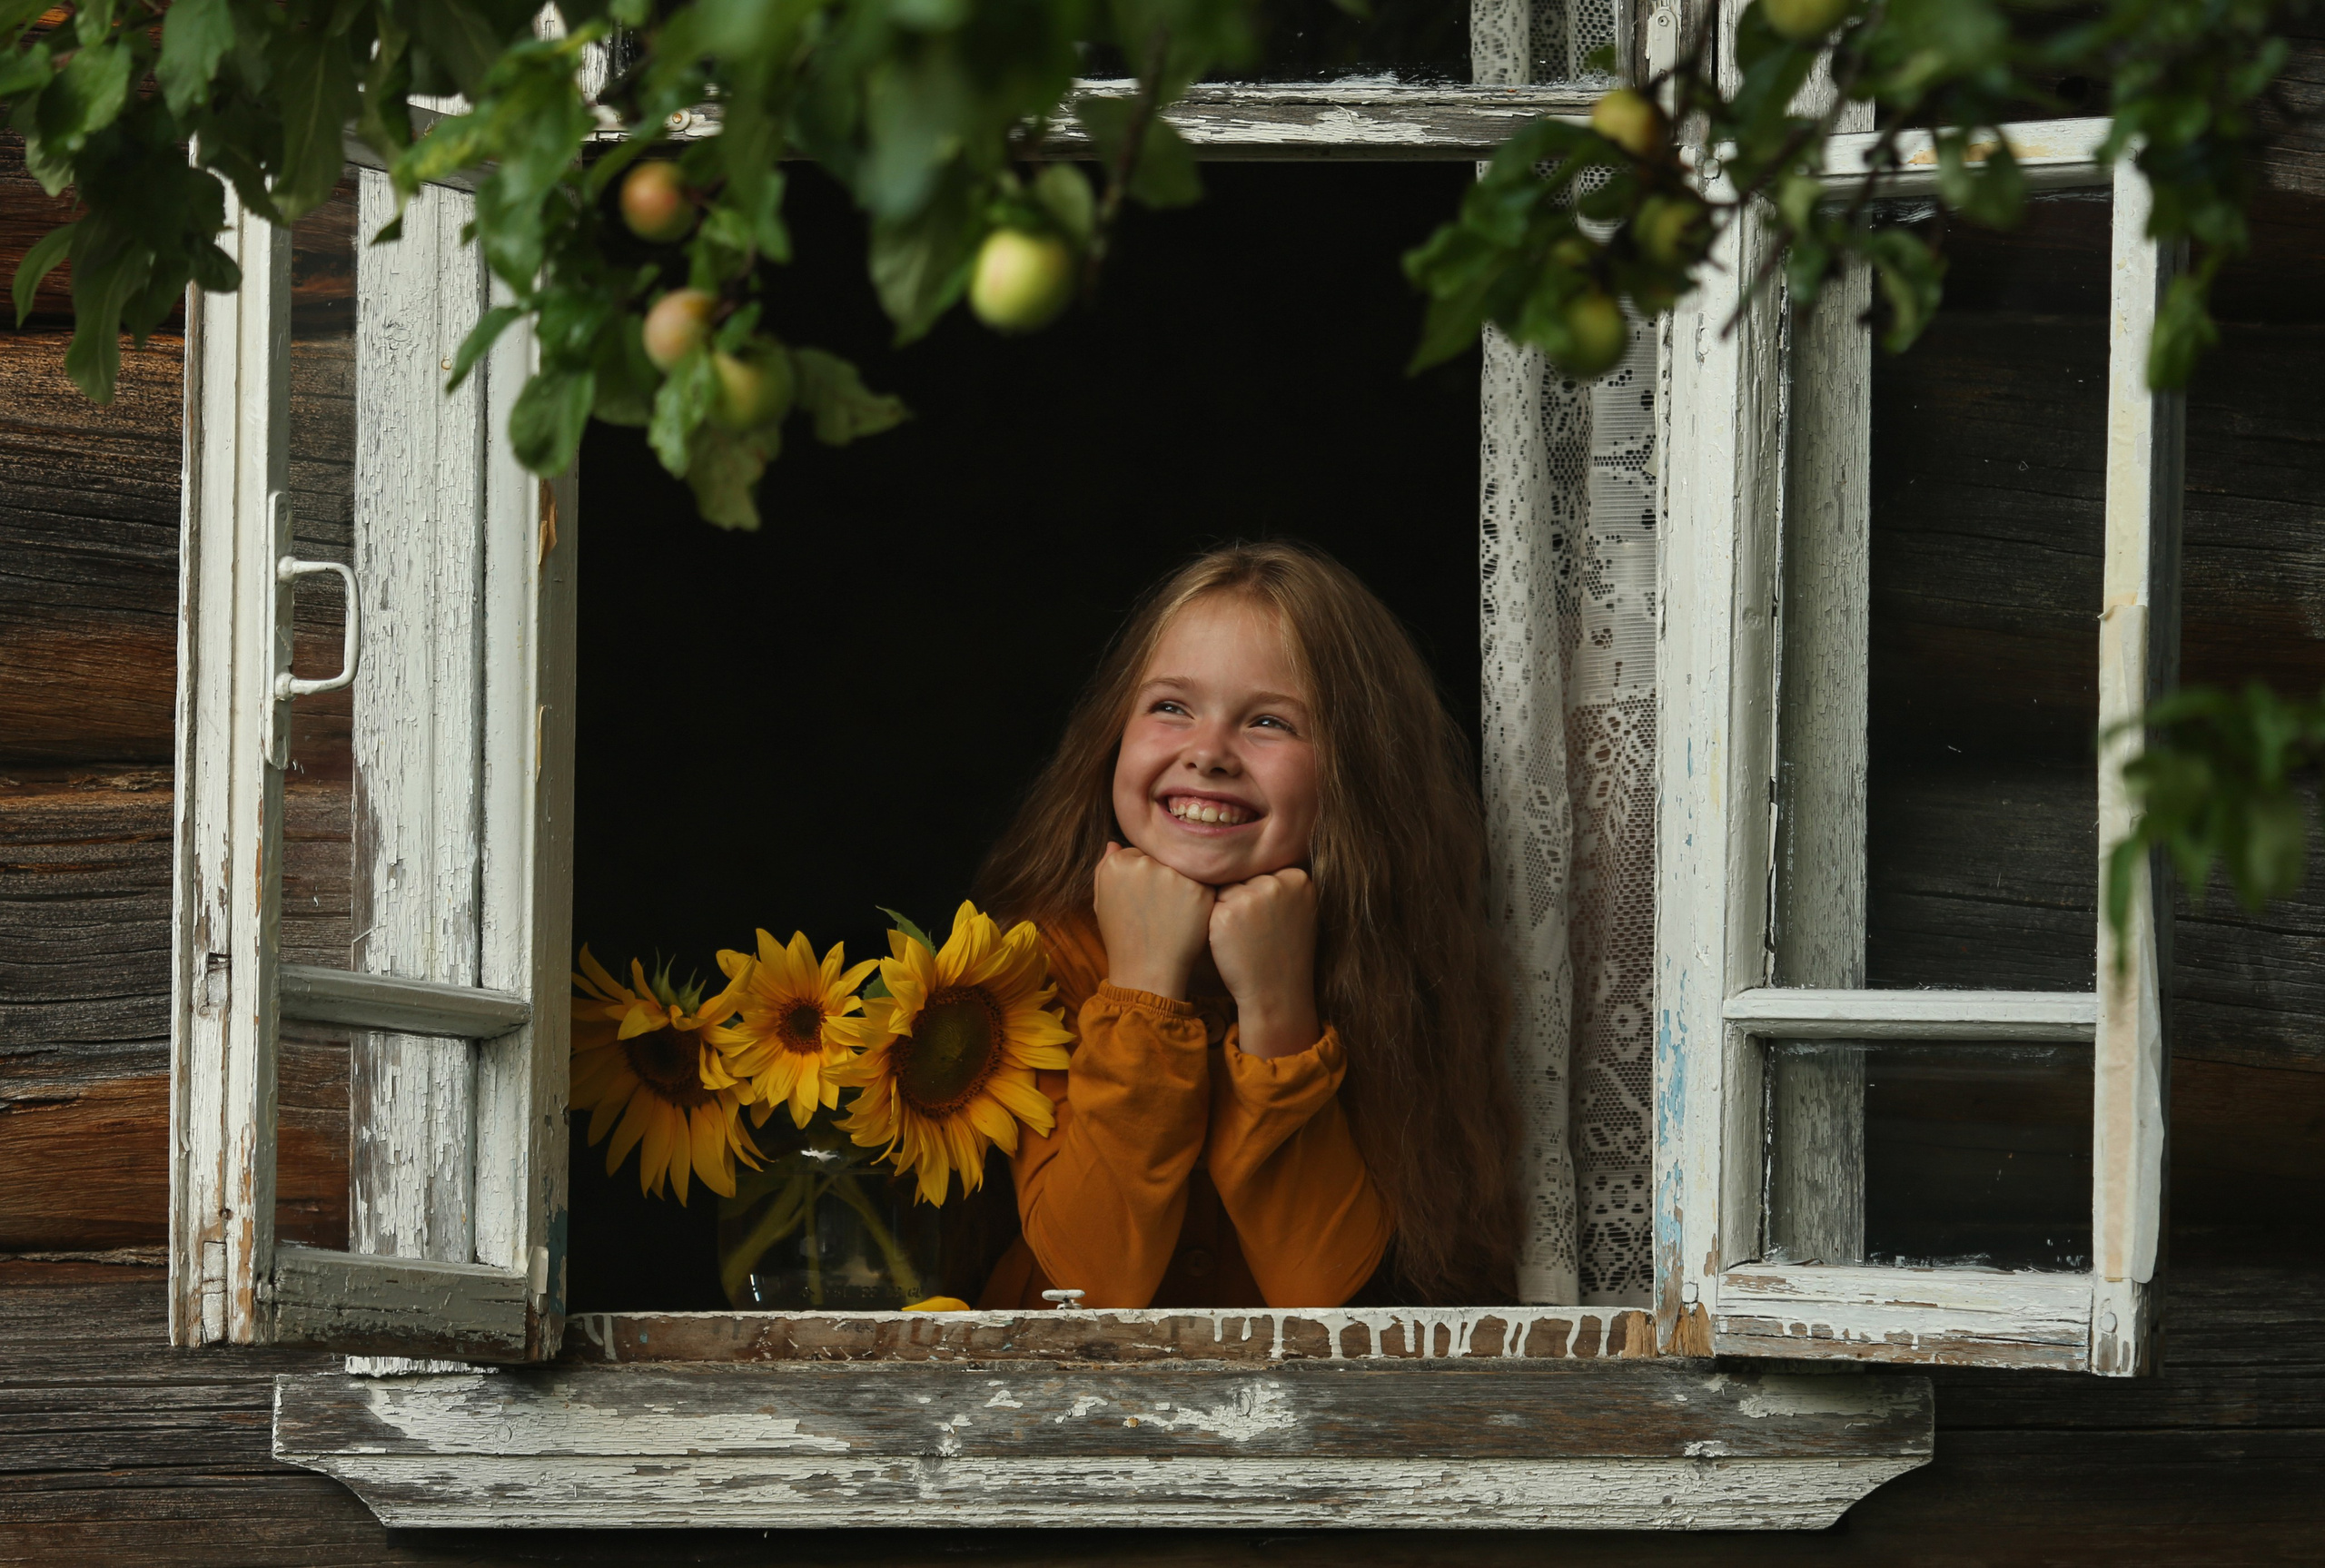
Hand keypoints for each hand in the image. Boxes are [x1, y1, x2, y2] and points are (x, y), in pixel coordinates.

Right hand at [1094, 843, 1214, 999]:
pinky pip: (1202, 883)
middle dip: (1161, 877)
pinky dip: (1198, 898)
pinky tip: (1187, 918)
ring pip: (1182, 868)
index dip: (1142, 877)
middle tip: (1158, 908)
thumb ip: (1104, 868)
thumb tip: (1114, 843)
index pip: (1137, 854)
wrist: (1146, 971)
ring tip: (1172, 914)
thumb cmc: (1122, 939)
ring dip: (1181, 885)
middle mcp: (1144, 863)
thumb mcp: (1102, 902)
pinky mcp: (1198, 889)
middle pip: (1160, 858)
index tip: (1142, 899)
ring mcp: (1173, 875)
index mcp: (1117, 864)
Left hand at [1207, 868, 1319, 1059]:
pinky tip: (1229, 941)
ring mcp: (1250, 898)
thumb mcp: (1299, 911)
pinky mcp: (1225, 914)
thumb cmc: (1285, 952)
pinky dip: (1214, 922)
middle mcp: (1275, 884)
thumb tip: (1250, 858)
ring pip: (1225, 889)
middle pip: (1243, 877)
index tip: (1268, 919)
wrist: (1277, 993)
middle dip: (1243, 899)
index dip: (1261, 895)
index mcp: (1299, 879)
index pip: (1264, 871)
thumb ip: (1283, 884)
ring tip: (1243, 936)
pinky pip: (1210, 905)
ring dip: (1226, 909)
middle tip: (1255, 931)